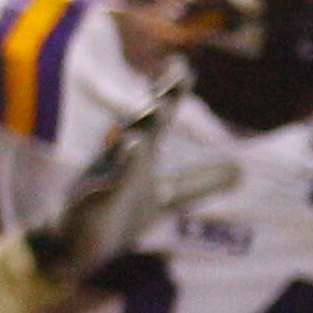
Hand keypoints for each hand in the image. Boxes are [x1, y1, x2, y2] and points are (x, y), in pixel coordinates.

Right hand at [30, 74, 238, 295]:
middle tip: (177, 72)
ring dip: (140, 127)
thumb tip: (240, 170)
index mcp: (138, 153)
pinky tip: (131, 148)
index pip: (157, 118)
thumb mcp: (165, 198)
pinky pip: (107, 181)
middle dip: (160, 97)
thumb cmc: (117, 214)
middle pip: (143, 122)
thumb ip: (198, 182)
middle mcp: (121, 157)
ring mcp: (106, 176)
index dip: (169, 92)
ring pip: (124, 147)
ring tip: (156, 108)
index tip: (182, 65)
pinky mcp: (94, 201)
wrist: (72, 247)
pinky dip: (120, 166)